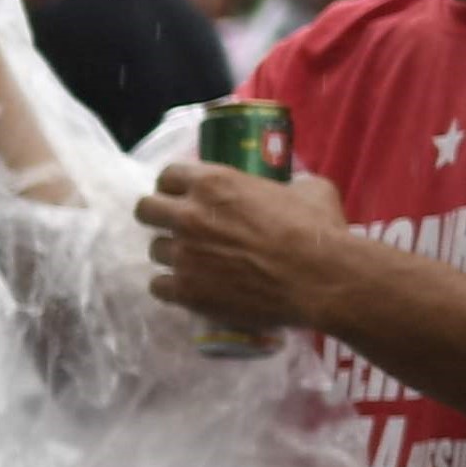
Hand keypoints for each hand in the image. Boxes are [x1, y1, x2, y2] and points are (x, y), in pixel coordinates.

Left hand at [145, 160, 347, 338]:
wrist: (319, 279)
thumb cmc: (318, 230)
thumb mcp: (309, 189)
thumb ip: (286, 185)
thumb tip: (290, 188)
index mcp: (214, 184)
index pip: (169, 176)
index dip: (174, 186)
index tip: (183, 195)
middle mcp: (190, 216)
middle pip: (145, 209)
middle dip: (159, 216)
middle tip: (179, 226)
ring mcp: (183, 255)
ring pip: (154, 250)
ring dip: (172, 254)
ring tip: (196, 261)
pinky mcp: (184, 290)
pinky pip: (158, 286)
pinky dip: (171, 287)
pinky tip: (189, 286)